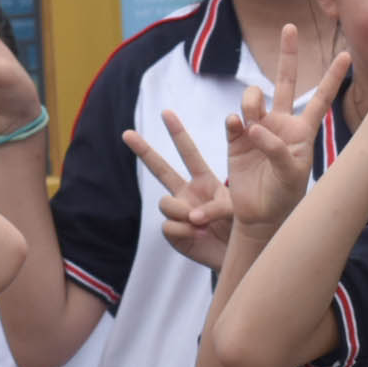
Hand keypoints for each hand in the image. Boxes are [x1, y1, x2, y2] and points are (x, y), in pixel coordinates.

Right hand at [127, 111, 234, 271]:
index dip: (177, 133)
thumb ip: (217, 206)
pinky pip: (169, 225)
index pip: (188, 152)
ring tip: (200, 224)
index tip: (166, 112)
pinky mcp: (173, 232)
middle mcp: (187, 193)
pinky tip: (198, 236)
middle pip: (160, 169)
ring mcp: (178, 212)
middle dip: (143, 150)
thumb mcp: (236, 208)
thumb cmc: (241, 228)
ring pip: (165, 203)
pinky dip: (185, 231)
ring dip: (181, 212)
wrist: (238, 254)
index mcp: (204, 180)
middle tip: (126, 133)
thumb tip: (192, 216)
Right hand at [221, 23, 348, 230]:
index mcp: (302, 131)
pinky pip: (233, 120)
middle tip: (289, 26)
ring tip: (252, 125)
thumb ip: (278, 149)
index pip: (320, 99)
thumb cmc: (285, 196)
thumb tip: (255, 128)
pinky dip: (235, 122)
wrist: (261, 215)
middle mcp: (281, 123)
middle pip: (285, 81)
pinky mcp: (237, 139)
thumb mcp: (292, 174)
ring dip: (252, 101)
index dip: (332, 77)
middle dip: (287, 54)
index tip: (347, 54)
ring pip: (253, 98)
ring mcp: (257, 128)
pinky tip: (239, 130)